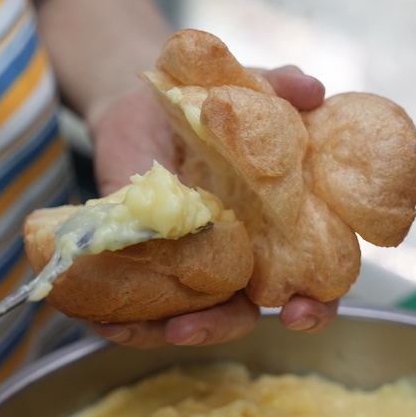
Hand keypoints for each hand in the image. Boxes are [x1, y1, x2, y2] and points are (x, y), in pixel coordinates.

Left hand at [88, 65, 339, 347]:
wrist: (144, 100)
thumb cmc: (211, 100)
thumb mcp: (246, 89)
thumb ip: (281, 86)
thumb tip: (311, 88)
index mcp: (280, 226)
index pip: (312, 278)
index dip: (316, 304)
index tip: (298, 312)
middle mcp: (239, 255)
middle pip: (244, 312)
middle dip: (222, 329)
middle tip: (190, 330)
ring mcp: (191, 262)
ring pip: (187, 315)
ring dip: (162, 329)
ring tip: (135, 325)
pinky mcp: (146, 260)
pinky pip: (140, 302)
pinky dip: (122, 318)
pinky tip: (99, 319)